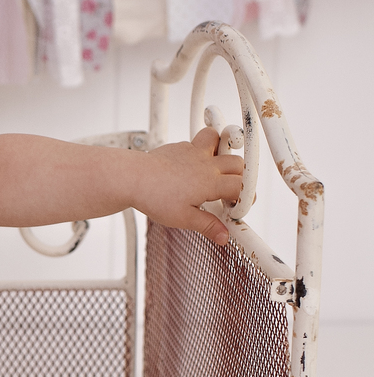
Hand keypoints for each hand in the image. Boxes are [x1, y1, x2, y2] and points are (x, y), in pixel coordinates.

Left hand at [136, 128, 244, 244]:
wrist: (132, 178)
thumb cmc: (155, 197)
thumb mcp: (183, 218)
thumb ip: (207, 226)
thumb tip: (224, 236)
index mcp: (210, 182)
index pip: (242, 187)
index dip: (244, 199)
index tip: (235, 208)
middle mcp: (205, 164)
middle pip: (238, 163)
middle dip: (240, 176)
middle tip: (229, 191)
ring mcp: (193, 151)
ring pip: (219, 140)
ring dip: (223, 151)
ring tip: (218, 167)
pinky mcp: (180, 146)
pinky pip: (198, 141)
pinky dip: (202, 150)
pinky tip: (193, 164)